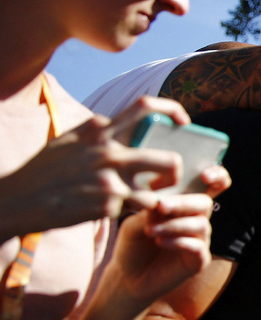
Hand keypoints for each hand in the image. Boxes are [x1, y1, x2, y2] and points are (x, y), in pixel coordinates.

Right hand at [0, 96, 197, 238]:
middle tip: (168, 178)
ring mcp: (110, 180)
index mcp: (99, 131)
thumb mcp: (66, 140)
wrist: (18, 199)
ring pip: (161, 190)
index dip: (172, 110)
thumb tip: (107, 119)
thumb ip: (91, 130)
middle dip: (175, 171)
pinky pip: (141, 208)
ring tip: (151, 199)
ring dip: (162, 196)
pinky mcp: (108, 205)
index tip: (184, 121)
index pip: (145, 107)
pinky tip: (130, 212)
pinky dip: (141, 211)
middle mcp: (108, 152)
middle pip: (168, 159)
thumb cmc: (43, 171)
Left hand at [108, 175, 229, 307]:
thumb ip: (149, 208)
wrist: (127, 276)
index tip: (205, 175)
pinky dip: (178, 241)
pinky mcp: (199, 261)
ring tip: (151, 230)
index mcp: (185, 205)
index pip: (213, 185)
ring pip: (201, 224)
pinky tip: (160, 242)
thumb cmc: (133, 243)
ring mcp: (201, 240)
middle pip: (205, 202)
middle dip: (183, 202)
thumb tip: (161, 201)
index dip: (217, 176)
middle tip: (161, 206)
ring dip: (175, 224)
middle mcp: (197, 220)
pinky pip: (197, 246)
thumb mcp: (135, 220)